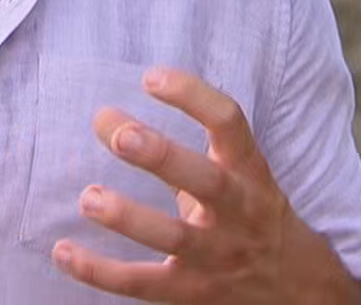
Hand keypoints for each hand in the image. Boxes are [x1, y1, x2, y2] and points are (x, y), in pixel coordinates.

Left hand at [52, 67, 352, 303]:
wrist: (297, 289)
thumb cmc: (250, 216)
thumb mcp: (238, 176)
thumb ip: (181, 151)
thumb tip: (107, 119)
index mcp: (249, 172)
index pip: (229, 123)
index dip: (193, 96)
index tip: (151, 78)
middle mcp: (237, 212)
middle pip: (205, 181)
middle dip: (162, 156)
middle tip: (119, 134)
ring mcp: (216, 256)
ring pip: (174, 238)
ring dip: (129, 217)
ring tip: (89, 198)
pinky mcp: (191, 293)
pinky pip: (141, 284)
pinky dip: (99, 271)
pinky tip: (63, 252)